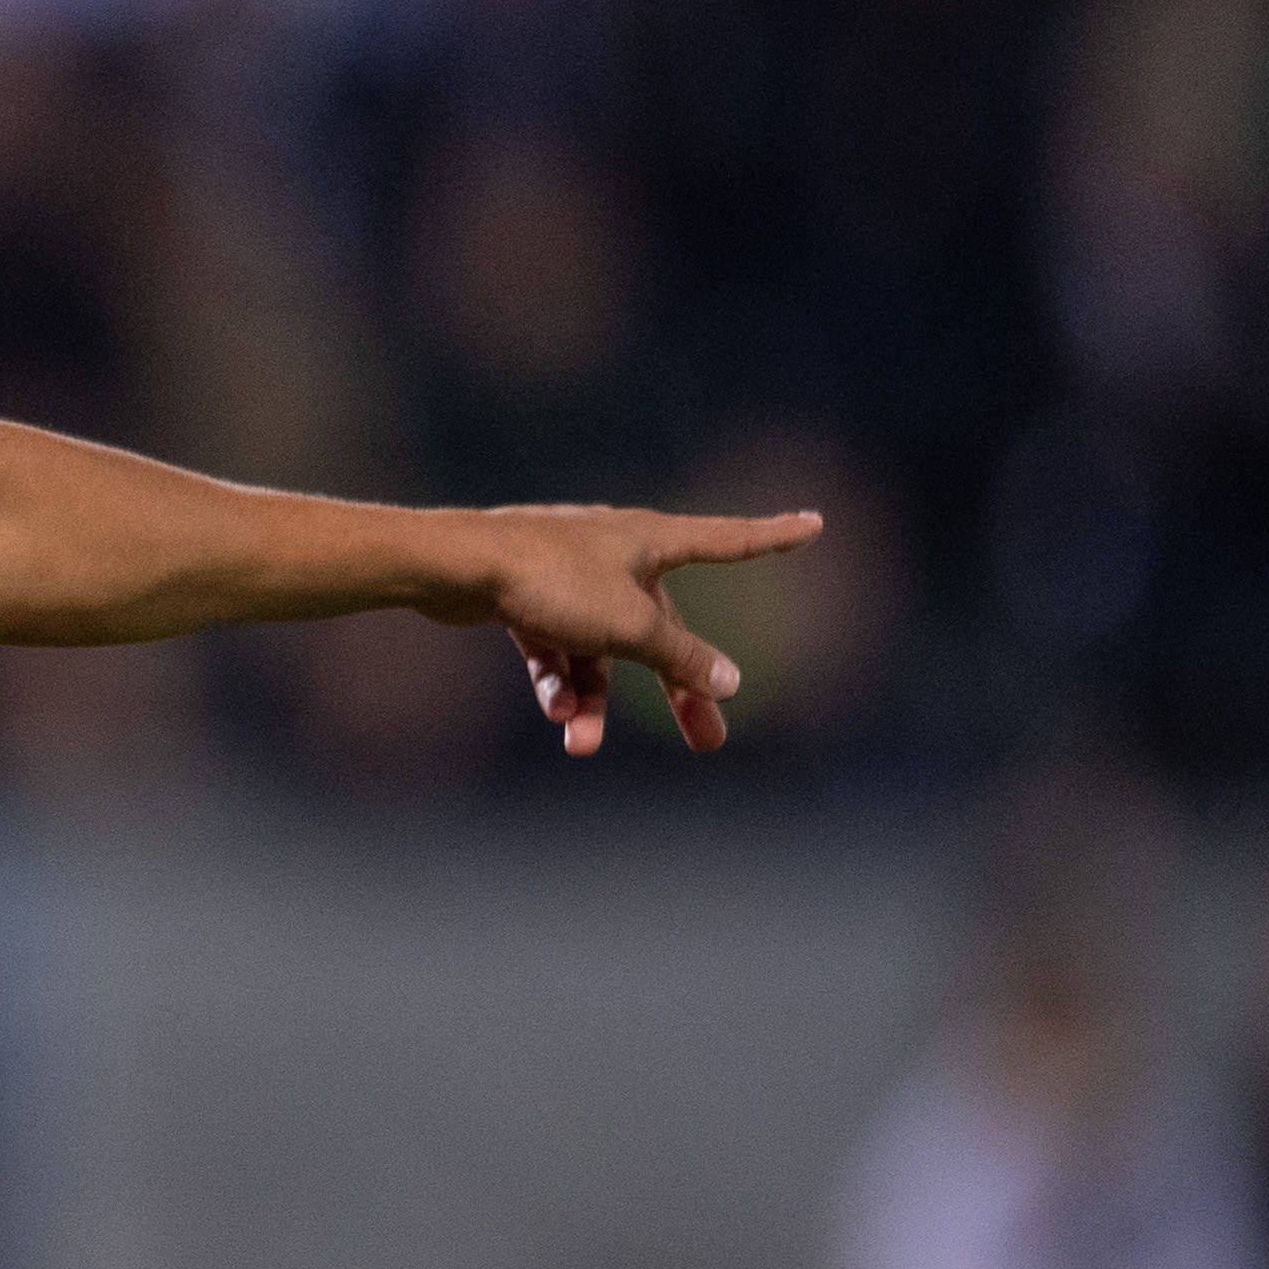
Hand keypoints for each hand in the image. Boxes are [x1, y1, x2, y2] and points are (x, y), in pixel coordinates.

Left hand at [419, 504, 822, 756]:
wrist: (453, 568)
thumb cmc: (549, 581)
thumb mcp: (629, 626)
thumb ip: (680, 655)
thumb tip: (729, 681)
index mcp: (651, 540)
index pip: (729, 539)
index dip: (773, 536)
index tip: (814, 523)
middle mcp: (615, 552)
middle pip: (662, 628)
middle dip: (677, 689)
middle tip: (707, 743)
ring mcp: (569, 575)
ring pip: (600, 650)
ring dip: (594, 700)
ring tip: (580, 745)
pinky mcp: (526, 598)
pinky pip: (557, 650)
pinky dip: (557, 682)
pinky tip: (552, 715)